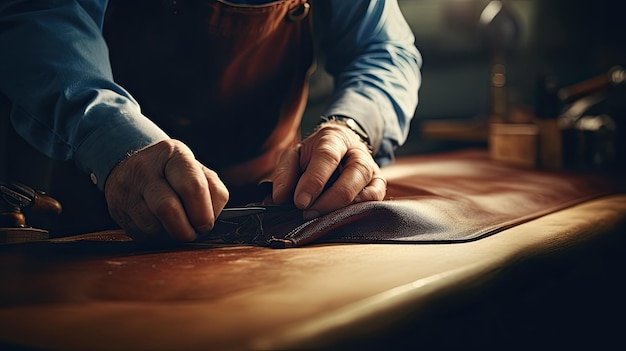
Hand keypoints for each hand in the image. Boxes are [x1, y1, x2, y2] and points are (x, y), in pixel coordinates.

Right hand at [104, 139, 228, 241]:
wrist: (131, 164)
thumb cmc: (173, 172)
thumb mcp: (196, 170)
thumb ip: (212, 190)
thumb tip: (214, 217)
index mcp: (175, 155)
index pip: (192, 187)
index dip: (203, 213)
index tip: (206, 224)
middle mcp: (147, 169)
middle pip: (168, 209)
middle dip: (186, 230)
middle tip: (192, 233)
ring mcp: (128, 188)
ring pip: (153, 226)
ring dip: (170, 235)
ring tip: (176, 227)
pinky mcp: (117, 208)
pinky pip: (140, 234)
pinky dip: (156, 238)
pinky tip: (160, 226)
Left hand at [271, 122, 386, 219]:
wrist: (339, 148)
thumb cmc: (315, 155)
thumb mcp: (295, 156)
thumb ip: (285, 174)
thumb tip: (280, 198)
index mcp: (334, 139)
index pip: (327, 157)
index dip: (314, 180)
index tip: (300, 202)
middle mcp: (358, 152)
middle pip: (354, 173)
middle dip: (330, 199)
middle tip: (309, 214)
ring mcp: (371, 169)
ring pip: (369, 189)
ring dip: (345, 208)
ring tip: (324, 219)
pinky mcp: (378, 184)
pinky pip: (377, 199)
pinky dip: (362, 209)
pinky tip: (343, 216)